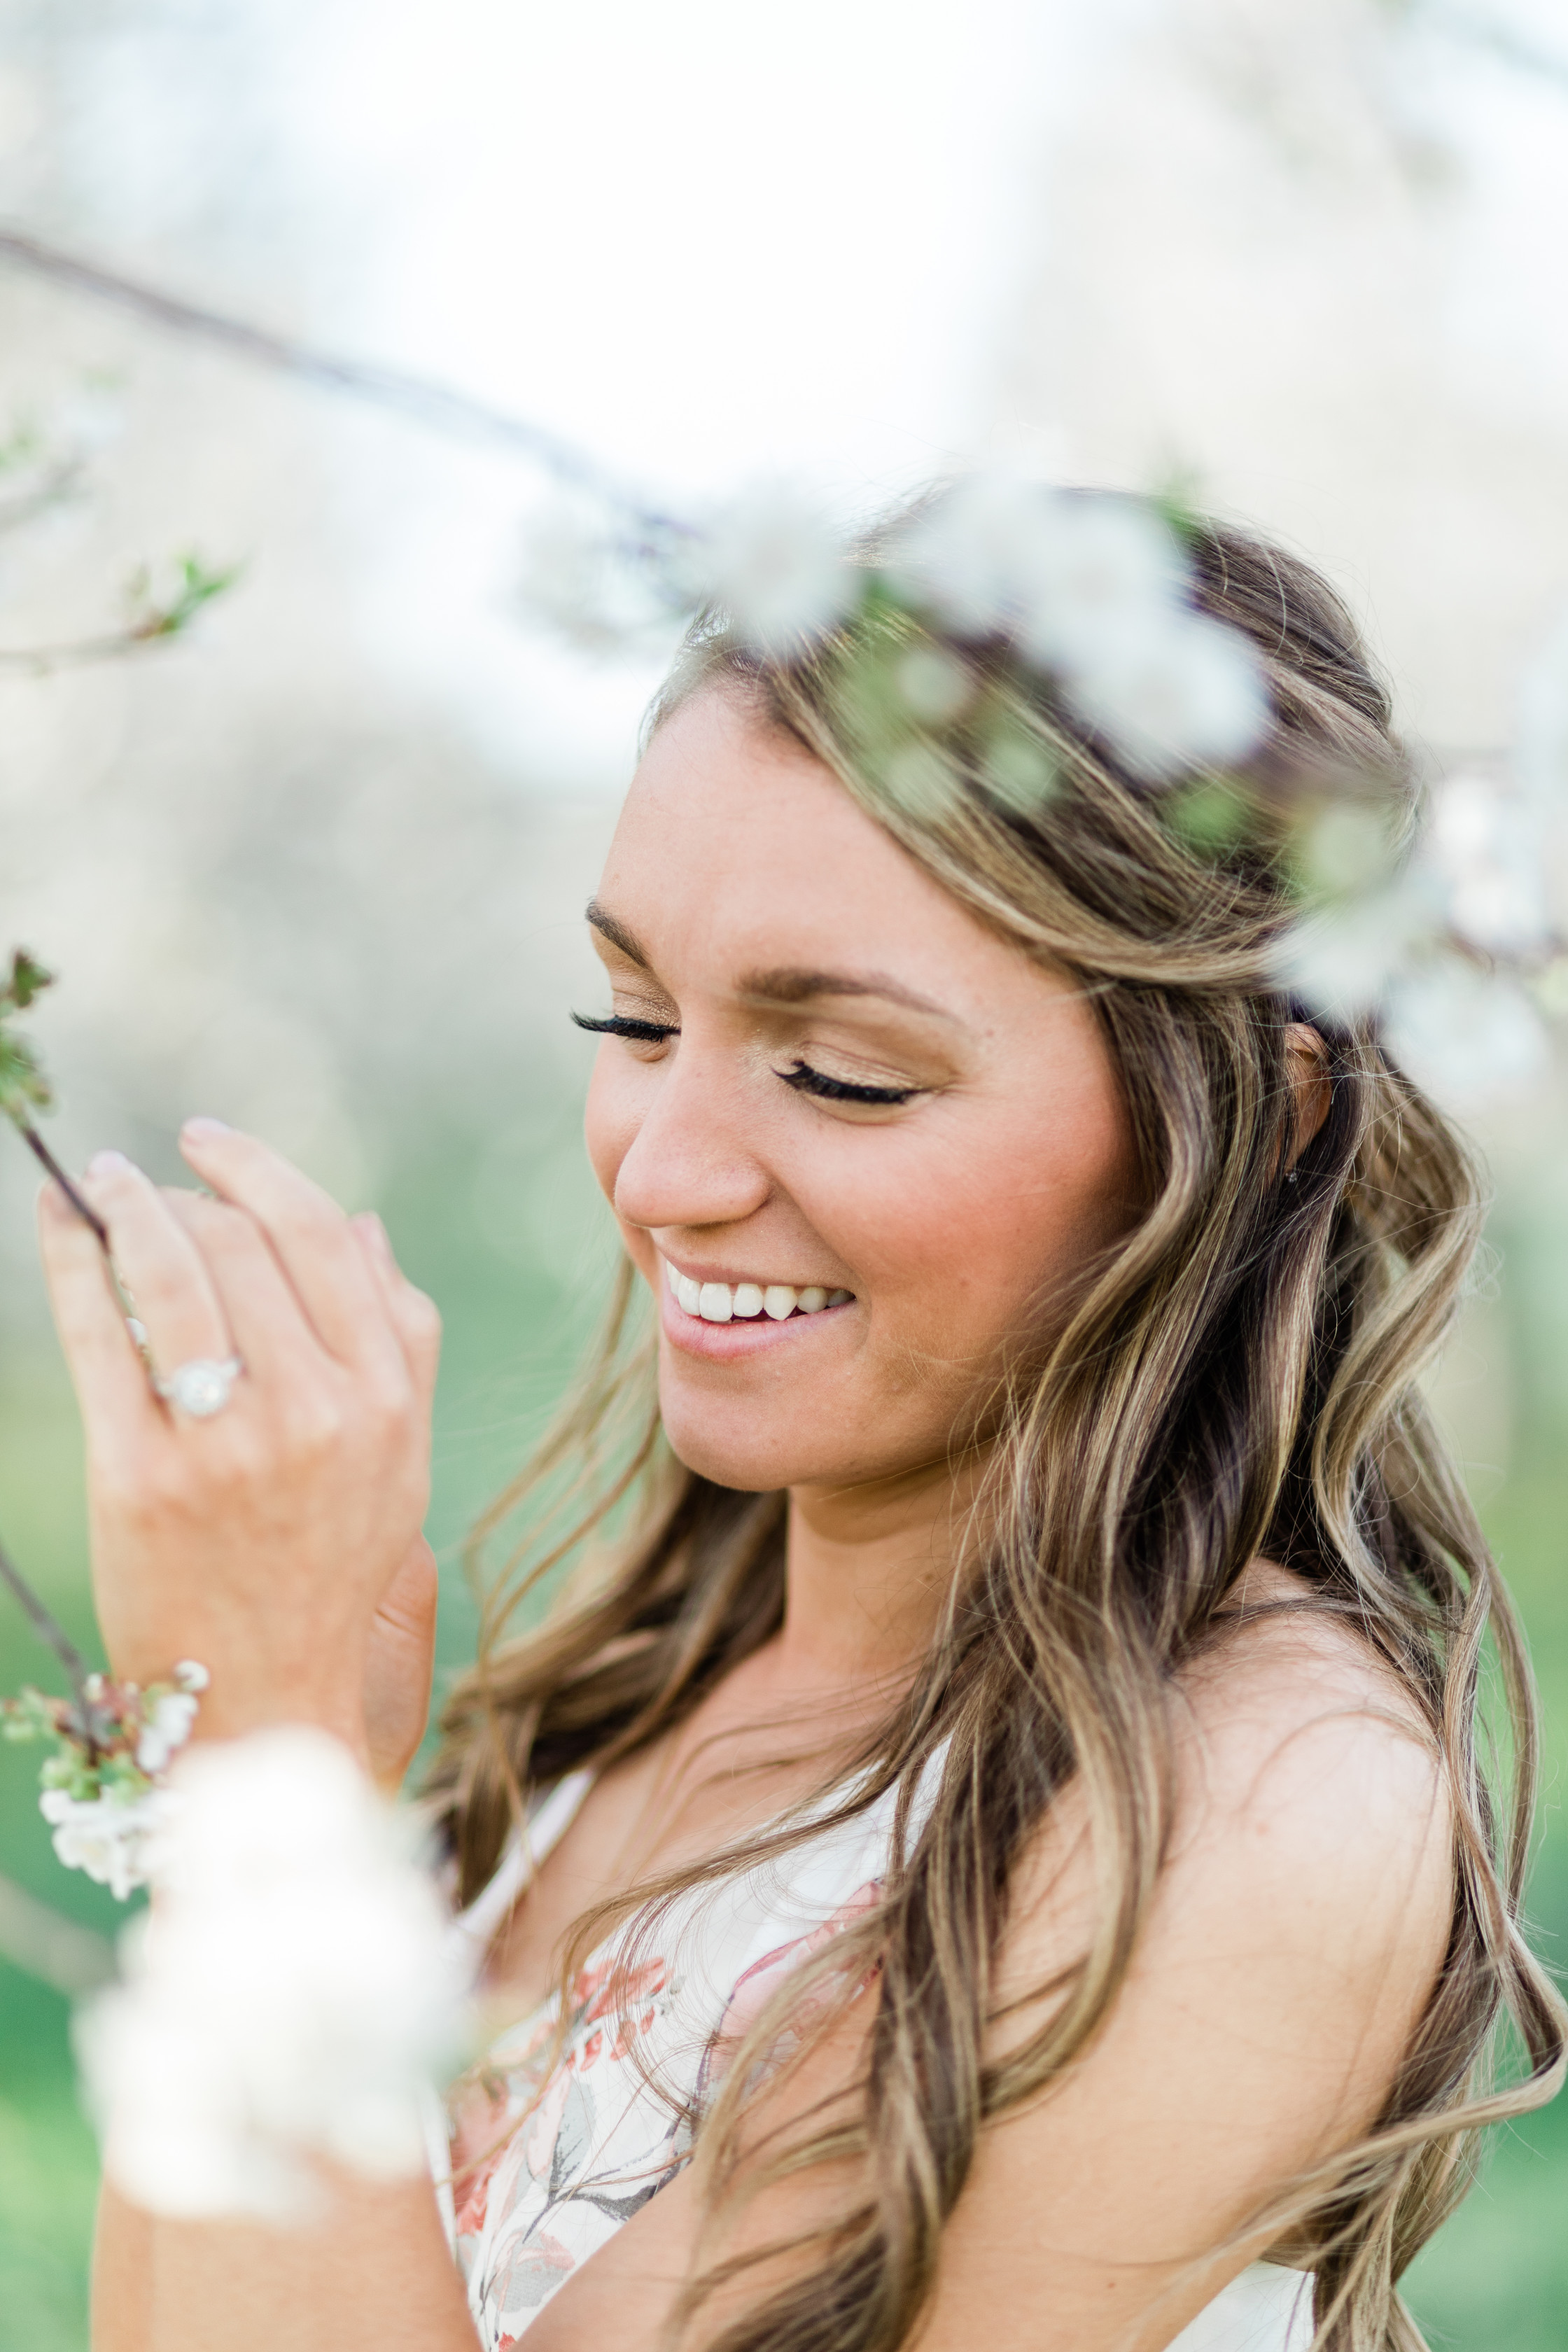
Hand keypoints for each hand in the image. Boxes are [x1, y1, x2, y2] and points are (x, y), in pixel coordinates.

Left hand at [38, 1122, 441, 1764]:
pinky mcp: (141, 1477)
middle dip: (183, 1195)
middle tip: (144, 1187)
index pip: (320, 1238)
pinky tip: (59, 1223)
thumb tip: (363, 1224)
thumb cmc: (328, 1571)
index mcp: (381, 1399)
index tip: (208, 1144)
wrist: (262, 1699)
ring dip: (123, 1206)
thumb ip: (401, 1339)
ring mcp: (226, 1445)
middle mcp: (314, 1413)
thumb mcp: (398, 1458)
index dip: (257, 1171)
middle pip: (239, 1245)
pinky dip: (73, 1260)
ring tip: (97, 1185)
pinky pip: (101, 1334)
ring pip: (171, 1273)